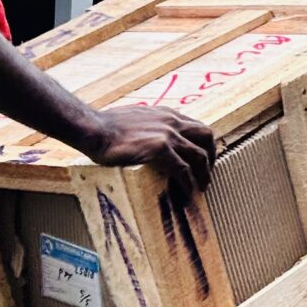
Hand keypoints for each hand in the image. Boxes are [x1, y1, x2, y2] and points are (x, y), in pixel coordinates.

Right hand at [80, 104, 216, 187]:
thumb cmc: (106, 126)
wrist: (94, 130)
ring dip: (204, 173)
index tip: (202, 158)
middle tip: (206, 174)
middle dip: (211, 156)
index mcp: (166, 114)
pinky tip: (188, 193)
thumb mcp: (134, 118)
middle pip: (206, 136)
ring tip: (201, 188)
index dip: (202, 143)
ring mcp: (167, 134)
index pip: (195, 126)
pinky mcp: (160, 148)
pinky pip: (183, 169)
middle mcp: (171, 121)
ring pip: (199, 155)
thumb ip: (147, 125)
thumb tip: (146, 138)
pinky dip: (188, 182)